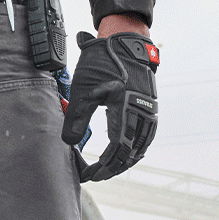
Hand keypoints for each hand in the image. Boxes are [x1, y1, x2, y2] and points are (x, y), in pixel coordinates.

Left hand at [63, 31, 158, 181]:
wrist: (126, 43)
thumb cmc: (102, 63)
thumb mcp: (84, 89)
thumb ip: (76, 117)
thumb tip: (68, 143)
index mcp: (126, 110)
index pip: (117, 150)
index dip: (103, 166)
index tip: (89, 175)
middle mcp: (142, 113)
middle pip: (130, 153)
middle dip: (112, 168)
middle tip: (94, 176)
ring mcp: (149, 111)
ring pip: (140, 147)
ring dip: (123, 161)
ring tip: (107, 170)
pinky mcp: (151, 108)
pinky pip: (146, 138)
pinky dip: (134, 150)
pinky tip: (125, 155)